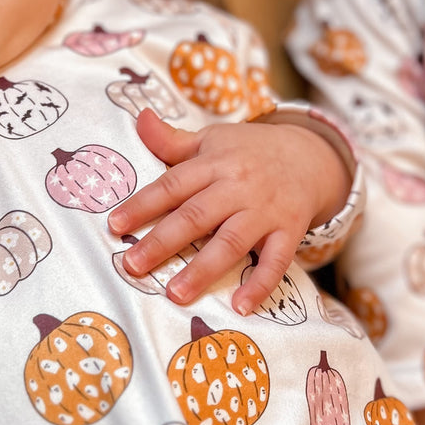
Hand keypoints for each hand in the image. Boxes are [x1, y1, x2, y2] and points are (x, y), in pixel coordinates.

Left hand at [108, 110, 351, 313]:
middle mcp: (239, 186)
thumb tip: (140, 118)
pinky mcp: (289, 231)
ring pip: (231, 241)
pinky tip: (240, 306)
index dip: (142, 205)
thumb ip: (172, 140)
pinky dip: (260, 284)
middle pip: (197, 215)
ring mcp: (265, 210)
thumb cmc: (250, 152)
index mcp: (216, 162)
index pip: (173, 184)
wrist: (310, 156)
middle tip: (133, 266)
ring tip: (176, 294)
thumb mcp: (212, 140)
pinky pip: (276, 261)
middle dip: (163, 242)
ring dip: (203, 269)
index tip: (114, 226)